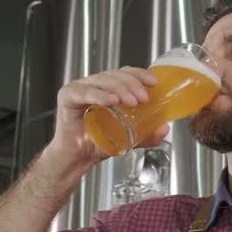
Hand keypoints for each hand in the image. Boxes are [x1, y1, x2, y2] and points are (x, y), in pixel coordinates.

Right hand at [48, 67, 166, 164]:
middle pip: (115, 75)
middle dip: (132, 84)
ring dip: (119, 89)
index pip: (125, 73)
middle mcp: (94, 85)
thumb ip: (146, 134)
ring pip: (102, 80)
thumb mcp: (128, 138)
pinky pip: (83, 92)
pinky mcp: (67, 97)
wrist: (78, 158)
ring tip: (131, 101)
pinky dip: (98, 95)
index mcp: (108, 89)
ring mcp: (80, 89)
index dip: (140, 74)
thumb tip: (164, 129)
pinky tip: (110, 101)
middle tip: (143, 98)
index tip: (153, 83)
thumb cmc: (97, 143)